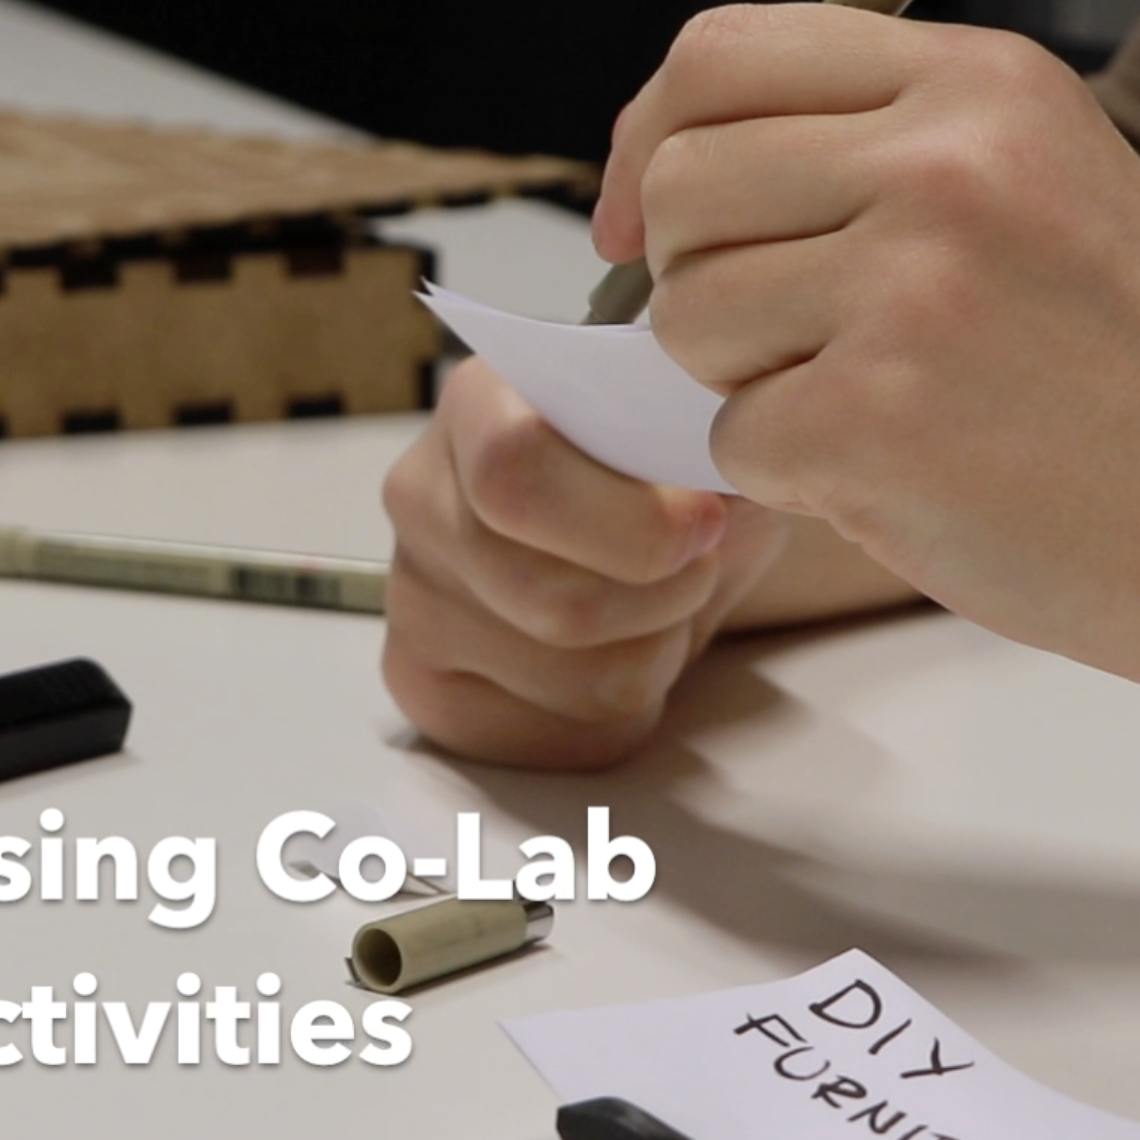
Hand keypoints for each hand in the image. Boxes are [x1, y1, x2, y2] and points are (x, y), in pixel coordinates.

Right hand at [380, 357, 790, 768]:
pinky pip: (573, 733)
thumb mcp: (702, 434)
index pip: (516, 473)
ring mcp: (416, 603)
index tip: (704, 525)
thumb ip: (710, 454)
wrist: (632, 525)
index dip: (630, 520)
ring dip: (656, 650)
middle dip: (664, 599)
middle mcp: (422, 502)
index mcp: (476, 406)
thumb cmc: (664, 469)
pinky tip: (619, 648)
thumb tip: (724, 502)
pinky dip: (632, 704)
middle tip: (697, 566)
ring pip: (578, 681)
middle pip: (555, 603)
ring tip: (654, 602)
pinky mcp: (435, 691)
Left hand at [596, 3, 1139, 697]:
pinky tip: (906, 475)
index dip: (647, 139)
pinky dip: (793, 479)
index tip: (640, 222)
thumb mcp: (1035, 180)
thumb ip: (871, 146)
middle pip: (679, 189)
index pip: (716, 55)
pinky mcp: (877, 416)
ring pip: (686, 317)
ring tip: (875, 406)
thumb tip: (666, 171)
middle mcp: (940, 160)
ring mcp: (909, 285)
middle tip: (792, 341)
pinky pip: (730, 442)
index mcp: (975, 81)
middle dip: (694, 278)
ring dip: (743, 384)